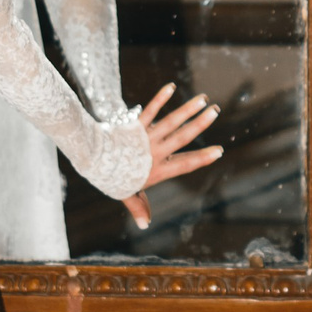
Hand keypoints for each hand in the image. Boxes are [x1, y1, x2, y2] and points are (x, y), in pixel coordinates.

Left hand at [124, 86, 223, 230]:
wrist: (93, 160)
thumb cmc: (110, 178)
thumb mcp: (126, 194)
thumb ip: (138, 207)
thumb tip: (145, 225)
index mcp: (157, 170)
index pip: (185, 164)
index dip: (202, 158)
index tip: (218, 151)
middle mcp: (156, 152)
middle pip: (183, 136)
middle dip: (201, 124)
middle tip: (215, 112)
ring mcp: (147, 137)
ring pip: (171, 121)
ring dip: (188, 109)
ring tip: (202, 99)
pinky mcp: (136, 126)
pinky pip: (151, 109)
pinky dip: (160, 98)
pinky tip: (171, 86)